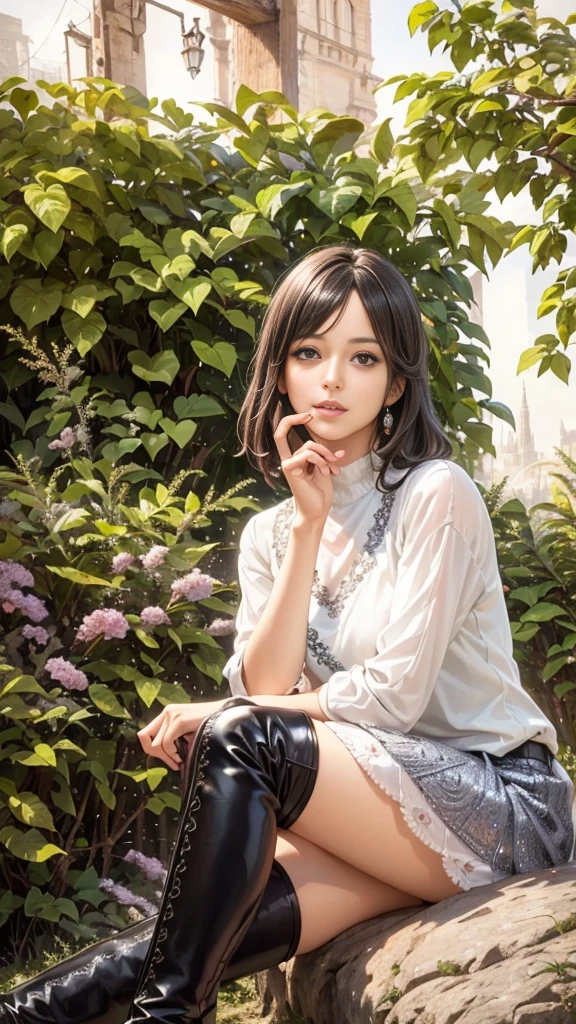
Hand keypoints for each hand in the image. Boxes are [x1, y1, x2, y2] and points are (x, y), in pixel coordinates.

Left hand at [136, 699, 224, 770]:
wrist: (227, 714)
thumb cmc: (210, 726)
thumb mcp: (188, 732)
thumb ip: (174, 739)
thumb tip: (165, 758)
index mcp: (167, 714)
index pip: (144, 734)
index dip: (150, 749)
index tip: (167, 759)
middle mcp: (167, 712)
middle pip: (146, 738)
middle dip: (158, 755)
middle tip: (174, 763)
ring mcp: (172, 714)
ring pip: (156, 743)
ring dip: (167, 757)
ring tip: (179, 761)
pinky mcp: (180, 720)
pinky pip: (166, 742)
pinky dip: (171, 753)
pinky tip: (182, 756)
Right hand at [272, 399, 344, 522]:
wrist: (317, 511)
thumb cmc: (319, 493)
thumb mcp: (325, 470)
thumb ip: (326, 458)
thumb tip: (340, 451)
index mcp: (294, 458)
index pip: (283, 434)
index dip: (292, 421)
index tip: (308, 417)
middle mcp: (288, 459)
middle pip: (281, 432)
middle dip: (294, 419)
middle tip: (309, 417)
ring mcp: (287, 464)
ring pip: (308, 446)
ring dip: (325, 454)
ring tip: (332, 468)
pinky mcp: (290, 470)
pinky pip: (307, 454)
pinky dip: (321, 461)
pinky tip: (327, 472)